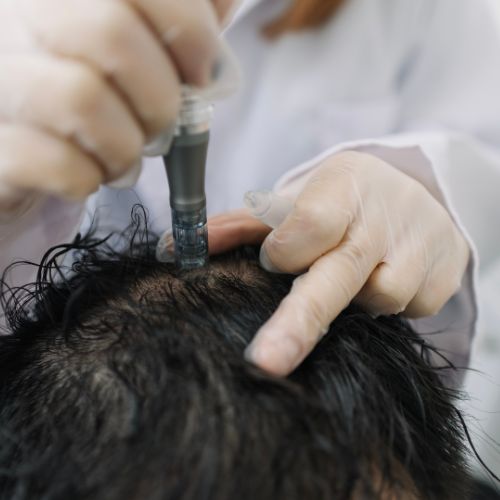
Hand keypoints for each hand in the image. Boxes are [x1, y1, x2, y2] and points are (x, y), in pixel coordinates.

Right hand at [0, 0, 236, 214]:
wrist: (23, 146)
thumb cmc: (89, 90)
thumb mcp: (137, 43)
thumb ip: (180, 16)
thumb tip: (222, 3)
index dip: (189, 26)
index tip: (202, 71)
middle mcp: (14, 17)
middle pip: (111, 32)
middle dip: (160, 96)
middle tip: (160, 124)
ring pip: (81, 98)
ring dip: (125, 144)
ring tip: (124, 156)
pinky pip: (55, 161)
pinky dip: (89, 178)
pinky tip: (89, 175)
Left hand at [207, 151, 469, 375]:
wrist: (416, 197)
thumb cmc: (342, 200)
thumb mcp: (295, 200)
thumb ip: (237, 226)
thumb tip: (172, 248)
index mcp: (341, 187)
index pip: (307, 226)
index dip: (286, 251)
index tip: (275, 261)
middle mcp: (383, 216)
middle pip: (337, 276)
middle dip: (298, 322)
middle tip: (264, 363)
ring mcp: (419, 248)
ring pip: (375, 299)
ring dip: (353, 297)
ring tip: (350, 271)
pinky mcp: (442, 278)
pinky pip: (406, 309)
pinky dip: (386, 303)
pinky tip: (384, 276)